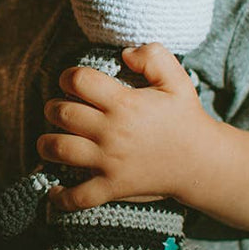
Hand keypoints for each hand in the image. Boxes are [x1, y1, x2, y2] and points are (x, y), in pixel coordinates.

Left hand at [37, 43, 215, 211]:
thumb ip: (154, 56)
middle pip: (61, 113)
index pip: (79, 80)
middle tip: (59, 109)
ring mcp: (110, 162)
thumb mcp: (177, 80)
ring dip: (46, 144)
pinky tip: (54, 189)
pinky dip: (61, 197)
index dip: (67, 76)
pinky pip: (79, 196)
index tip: (70, 81)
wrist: (202, 161)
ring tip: (49, 141)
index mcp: (124, 103)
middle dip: (52, 107)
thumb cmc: (186, 118)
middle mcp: (112, 132)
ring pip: (59, 149)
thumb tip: (124, 53)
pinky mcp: (113, 187)